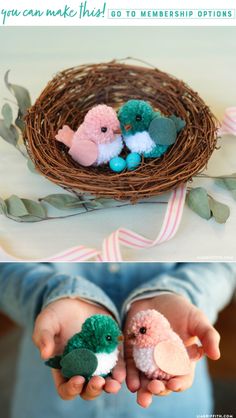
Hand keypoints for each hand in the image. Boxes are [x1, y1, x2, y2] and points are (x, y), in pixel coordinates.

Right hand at [33, 298, 124, 400]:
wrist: (76, 300)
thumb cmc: (56, 315)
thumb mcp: (46, 323)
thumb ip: (43, 337)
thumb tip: (45, 354)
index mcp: (63, 368)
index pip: (66, 388)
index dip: (71, 389)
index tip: (77, 379)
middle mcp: (81, 369)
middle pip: (87, 389)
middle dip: (93, 389)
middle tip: (98, 381)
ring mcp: (98, 361)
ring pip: (105, 382)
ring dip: (110, 386)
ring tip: (115, 383)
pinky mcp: (111, 350)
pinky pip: (117, 365)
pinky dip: (120, 371)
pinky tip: (122, 372)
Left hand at [124, 293, 219, 407]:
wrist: (159, 297)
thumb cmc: (182, 310)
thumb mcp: (197, 320)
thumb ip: (207, 336)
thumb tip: (216, 355)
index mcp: (182, 362)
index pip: (182, 378)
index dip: (178, 383)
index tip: (173, 383)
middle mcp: (163, 365)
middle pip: (160, 383)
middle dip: (156, 389)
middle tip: (152, 389)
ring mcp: (146, 359)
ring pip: (142, 379)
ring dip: (140, 387)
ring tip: (136, 390)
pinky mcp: (131, 351)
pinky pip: (128, 365)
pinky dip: (126, 373)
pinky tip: (123, 378)